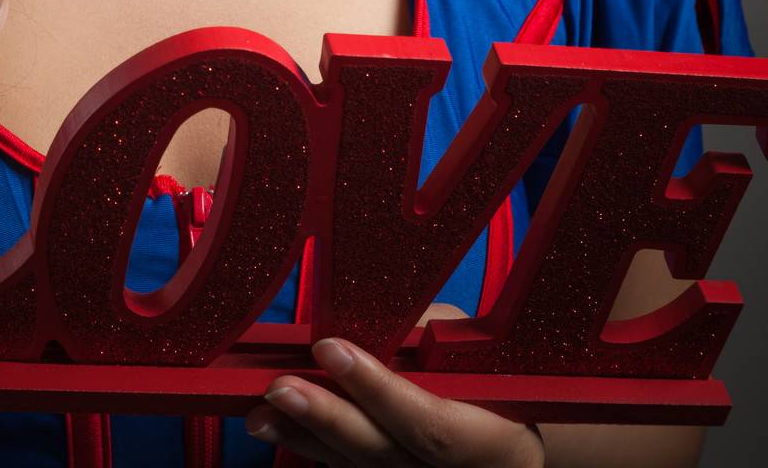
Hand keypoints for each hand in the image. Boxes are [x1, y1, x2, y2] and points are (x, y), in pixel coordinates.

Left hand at [243, 311, 544, 466]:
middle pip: (381, 452)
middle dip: (326, 418)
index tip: (329, 347)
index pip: (426, 422)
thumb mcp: (471, 352)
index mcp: (490, 439)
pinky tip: (277, 425)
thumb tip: (365, 318)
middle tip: (279, 386)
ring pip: (355, 467)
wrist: (508, 451)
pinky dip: (309, 446)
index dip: (375, 388)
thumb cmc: (489, 383)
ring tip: (262, 411)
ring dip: (303, 437)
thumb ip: (423, 338)